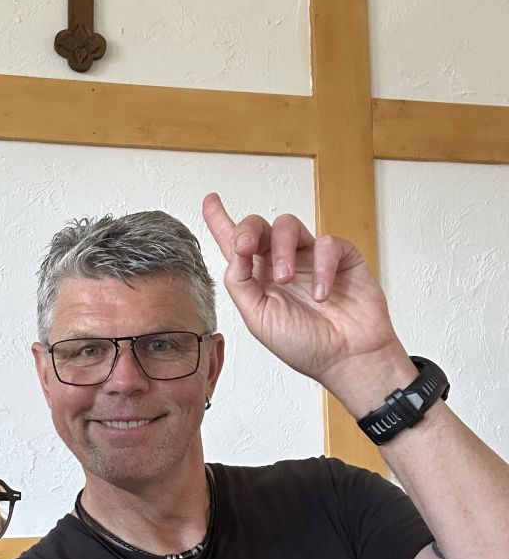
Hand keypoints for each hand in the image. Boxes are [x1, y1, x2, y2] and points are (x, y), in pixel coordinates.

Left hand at [202, 193, 413, 403]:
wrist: (349, 359)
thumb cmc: (306, 346)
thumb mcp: (258, 319)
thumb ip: (241, 283)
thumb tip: (235, 251)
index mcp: (258, 280)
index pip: (236, 244)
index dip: (220, 219)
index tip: (210, 199)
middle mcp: (282, 264)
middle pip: (258, 227)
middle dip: (247, 229)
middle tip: (245, 246)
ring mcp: (310, 258)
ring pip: (287, 225)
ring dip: (282, 250)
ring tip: (286, 279)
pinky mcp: (340, 257)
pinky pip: (326, 242)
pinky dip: (321, 266)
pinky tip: (321, 294)